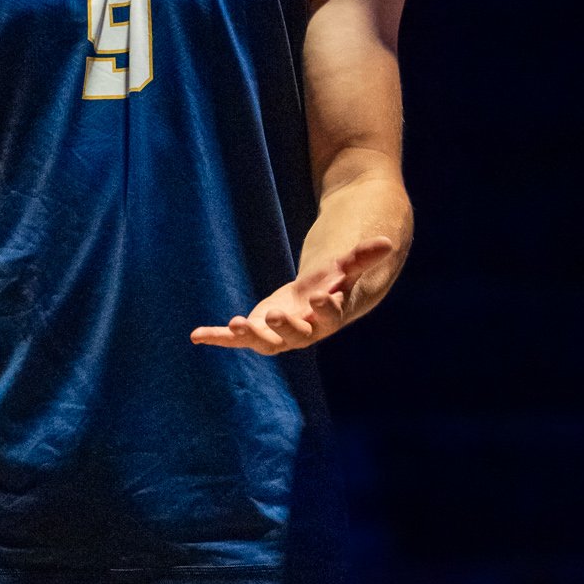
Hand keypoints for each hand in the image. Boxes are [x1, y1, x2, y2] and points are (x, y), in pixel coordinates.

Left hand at [190, 237, 395, 355]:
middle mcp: (304, 332)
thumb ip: (363, 256)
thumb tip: (387, 242)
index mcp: (328, 318)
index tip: (321, 297)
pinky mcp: (258, 330)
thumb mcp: (347, 265)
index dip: (326, 309)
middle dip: (284, 327)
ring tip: (234, 323)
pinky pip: (236, 338)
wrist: (317, 299)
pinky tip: (196, 335)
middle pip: (295, 337)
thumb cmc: (335, 281)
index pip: (329, 317)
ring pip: (265, 342)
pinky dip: (217, 337)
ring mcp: (278, 334)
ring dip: (250, 335)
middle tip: (273, 315)